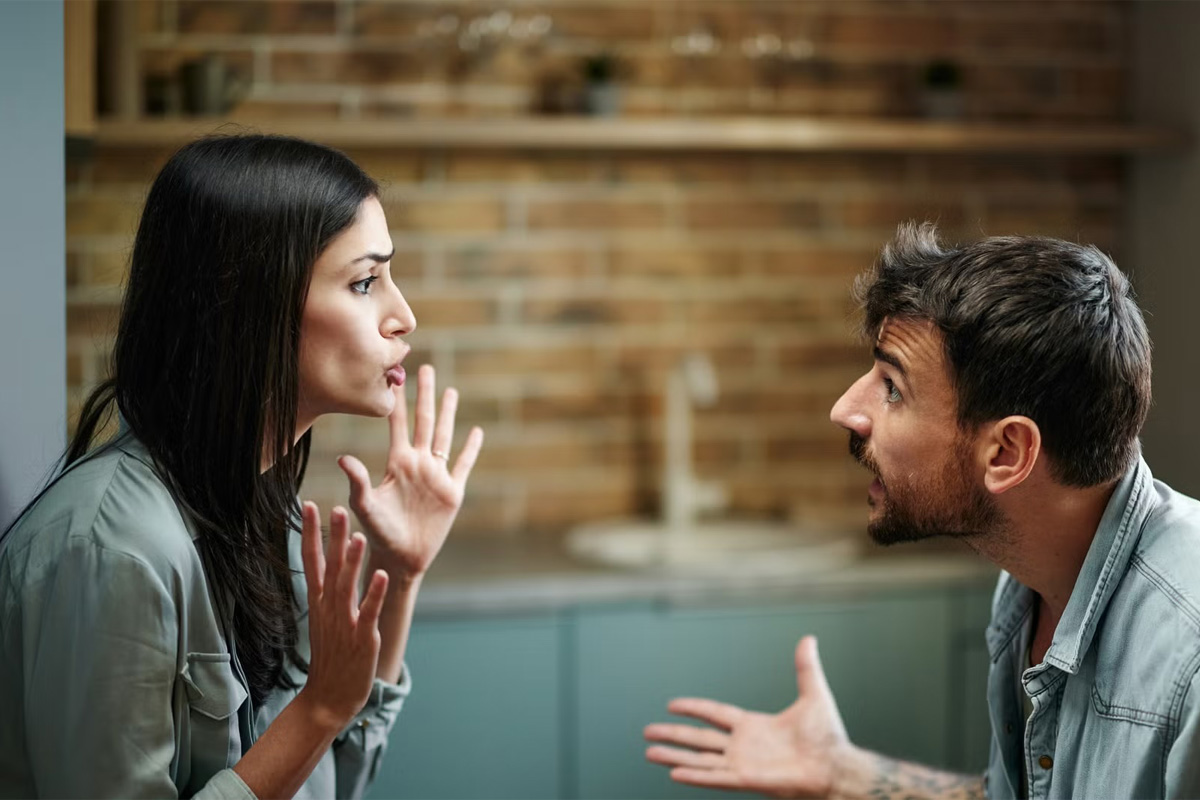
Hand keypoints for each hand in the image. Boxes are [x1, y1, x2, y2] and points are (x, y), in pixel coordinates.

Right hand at [296, 501, 388, 731]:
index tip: (308, 505)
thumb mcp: (324, 621)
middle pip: (329, 566)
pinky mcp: (361, 638)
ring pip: (347, 586)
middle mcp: (328, 609)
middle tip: (338, 507)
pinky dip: (373, 594)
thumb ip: (327, 593)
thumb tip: (331, 566)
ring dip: (352, 561)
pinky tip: (381, 575)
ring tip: (358, 535)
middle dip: (332, 537)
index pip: (311, 561)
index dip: (310, 533)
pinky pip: (367, 612)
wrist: (327, 699)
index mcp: (319, 603)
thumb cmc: (330, 658)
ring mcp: (344, 623)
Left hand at [337, 364, 483, 579]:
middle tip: (426, 368)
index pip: (397, 424)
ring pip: (444, 436)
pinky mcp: (452, 491)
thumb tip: (344, 459)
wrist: (401, 556)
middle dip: (425, 395)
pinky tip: (476, 432)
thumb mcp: (366, 506)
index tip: (398, 376)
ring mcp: (436, 475)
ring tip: (451, 390)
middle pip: (423, 421)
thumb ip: (358, 482)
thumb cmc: (378, 533)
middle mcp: (418, 463)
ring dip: (448, 413)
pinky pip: (464, 464)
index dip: (398, 400)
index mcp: (397, 462)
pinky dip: (471, 448)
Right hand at [644, 636, 852, 798]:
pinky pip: (714, 777)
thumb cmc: (829, 737)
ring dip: (674, 755)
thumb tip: (809, 638)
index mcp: (753, 727)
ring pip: (700, 759)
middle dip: (673, 735)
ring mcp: (742, 764)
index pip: (714, 715)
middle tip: (647, 732)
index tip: (671, 705)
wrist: (836, 766)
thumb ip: (805, 668)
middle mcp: (743, 746)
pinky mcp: (747, 779)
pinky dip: (694, 775)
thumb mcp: (813, 695)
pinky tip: (673, 772)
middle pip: (699, 739)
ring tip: (649, 752)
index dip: (693, 709)